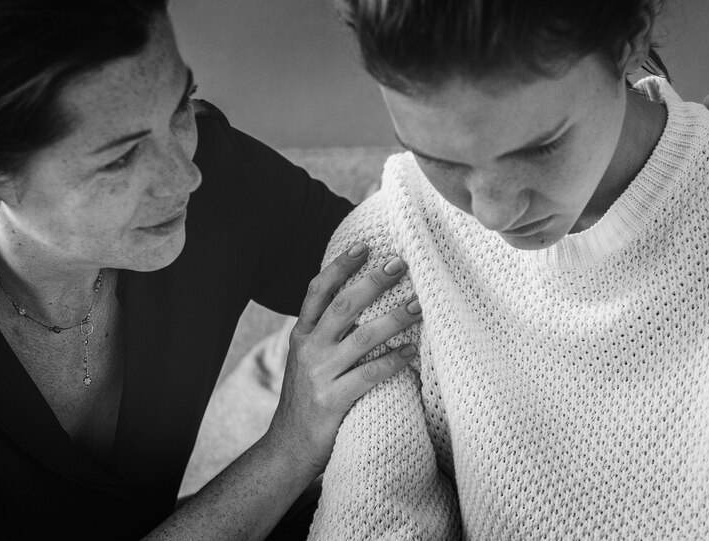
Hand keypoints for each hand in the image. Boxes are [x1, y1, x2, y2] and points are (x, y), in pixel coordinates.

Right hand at [266, 241, 420, 473]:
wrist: (288, 448)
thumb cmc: (309, 398)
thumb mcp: (308, 359)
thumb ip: (327, 332)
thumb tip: (362, 298)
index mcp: (301, 335)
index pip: (317, 291)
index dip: (339, 266)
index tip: (364, 245)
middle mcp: (308, 349)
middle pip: (343, 306)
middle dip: (372, 282)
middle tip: (400, 263)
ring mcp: (319, 375)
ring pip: (361, 338)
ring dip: (394, 319)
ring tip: (420, 305)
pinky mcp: (332, 400)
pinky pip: (369, 375)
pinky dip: (393, 361)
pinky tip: (412, 352)